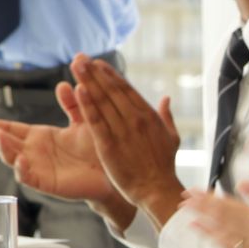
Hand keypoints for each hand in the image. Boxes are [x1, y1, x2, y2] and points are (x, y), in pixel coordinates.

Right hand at [0, 82, 135, 228]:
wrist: (112, 172)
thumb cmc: (96, 148)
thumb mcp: (82, 122)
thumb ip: (72, 105)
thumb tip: (64, 84)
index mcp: (40, 137)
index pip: (11, 129)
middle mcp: (34, 152)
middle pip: (5, 143)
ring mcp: (38, 168)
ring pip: (13, 159)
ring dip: (4, 149)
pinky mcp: (47, 183)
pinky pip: (29, 177)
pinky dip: (22, 169)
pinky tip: (21, 159)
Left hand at [72, 55, 183, 229]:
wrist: (157, 189)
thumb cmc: (164, 166)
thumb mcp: (171, 137)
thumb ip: (167, 116)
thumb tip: (167, 98)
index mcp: (149, 116)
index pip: (126, 89)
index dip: (110, 75)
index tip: (98, 63)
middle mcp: (136, 119)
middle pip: (112, 90)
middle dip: (95, 73)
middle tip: (81, 57)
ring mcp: (122, 131)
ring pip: (103, 101)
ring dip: (88, 81)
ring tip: (77, 65)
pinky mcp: (110, 145)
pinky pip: (96, 121)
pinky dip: (87, 105)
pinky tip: (78, 90)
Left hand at [182, 179, 248, 247]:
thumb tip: (243, 184)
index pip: (226, 208)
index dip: (206, 199)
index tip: (191, 192)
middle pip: (221, 224)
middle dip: (201, 213)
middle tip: (184, 204)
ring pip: (226, 242)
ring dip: (208, 232)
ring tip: (193, 225)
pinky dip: (225, 247)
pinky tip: (221, 244)